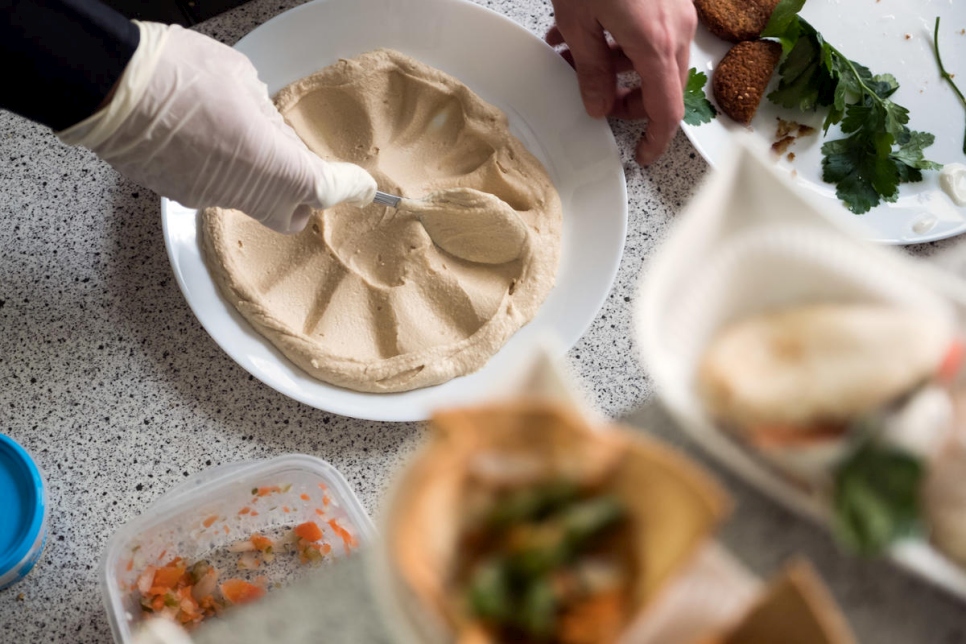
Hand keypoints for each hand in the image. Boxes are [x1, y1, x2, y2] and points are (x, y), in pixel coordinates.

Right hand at [58, 23, 375, 233]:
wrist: (106, 88)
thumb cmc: (180, 75)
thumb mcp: (245, 81)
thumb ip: (270, 119)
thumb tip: (272, 133)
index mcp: (275, 168)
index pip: (327, 192)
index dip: (351, 189)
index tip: (366, 187)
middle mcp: (244, 194)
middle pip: (290, 215)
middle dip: (301, 198)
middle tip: (300, 166)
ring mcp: (207, 198)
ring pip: (248, 200)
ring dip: (255, 177)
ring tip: (237, 135)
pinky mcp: (177, 195)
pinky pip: (212, 189)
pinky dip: (218, 171)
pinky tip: (204, 139)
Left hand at [546, 0, 696, 165]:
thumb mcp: (578, 21)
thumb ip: (591, 69)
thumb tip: (598, 106)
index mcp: (656, 44)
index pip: (667, 110)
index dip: (655, 140)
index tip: (642, 155)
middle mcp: (677, 29)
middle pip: (664, 88)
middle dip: (630, 102)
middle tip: (597, 102)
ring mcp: (678, 10)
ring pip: (657, 59)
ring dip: (619, 68)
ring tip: (575, 58)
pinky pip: (654, 33)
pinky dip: (626, 42)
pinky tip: (587, 32)